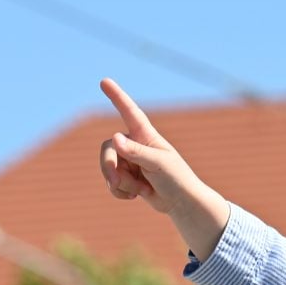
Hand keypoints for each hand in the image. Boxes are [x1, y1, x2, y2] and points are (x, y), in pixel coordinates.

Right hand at [97, 78, 229, 254]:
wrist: (181, 203)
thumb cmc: (176, 179)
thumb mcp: (158, 164)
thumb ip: (136, 152)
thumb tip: (114, 139)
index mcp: (146, 135)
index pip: (129, 112)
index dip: (117, 97)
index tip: (104, 81)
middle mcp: (134, 145)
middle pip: (108, 148)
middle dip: (109, 167)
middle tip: (116, 182)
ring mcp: (129, 162)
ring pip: (108, 169)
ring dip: (120, 184)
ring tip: (138, 191)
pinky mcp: (126, 178)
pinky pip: (111, 183)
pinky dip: (119, 192)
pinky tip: (134, 196)